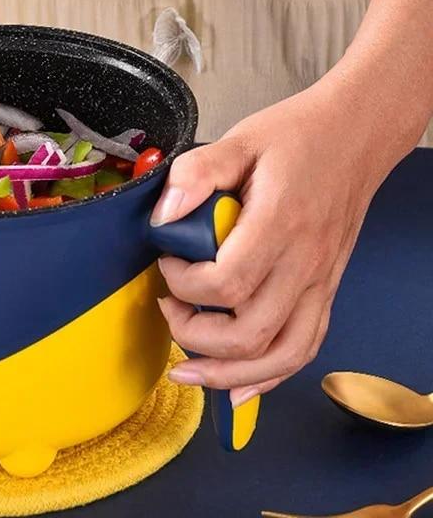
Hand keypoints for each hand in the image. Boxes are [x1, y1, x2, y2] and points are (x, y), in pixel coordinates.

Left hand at [152, 73, 416, 406]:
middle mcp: (305, 262)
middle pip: (250, 334)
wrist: (357, 135)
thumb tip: (163, 216)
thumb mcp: (240, 139)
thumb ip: (198, 173)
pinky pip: (305, 347)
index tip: (166, 262)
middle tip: (168, 308)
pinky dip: (271, 376)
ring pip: (280, 355)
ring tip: (189, 368)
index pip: (227, 285)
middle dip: (194, 335)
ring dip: (229, 373)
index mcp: (280, 224)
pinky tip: (240, 387)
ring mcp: (321, 280)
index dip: (184, 286)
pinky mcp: (326, 288)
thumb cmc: (299, 136)